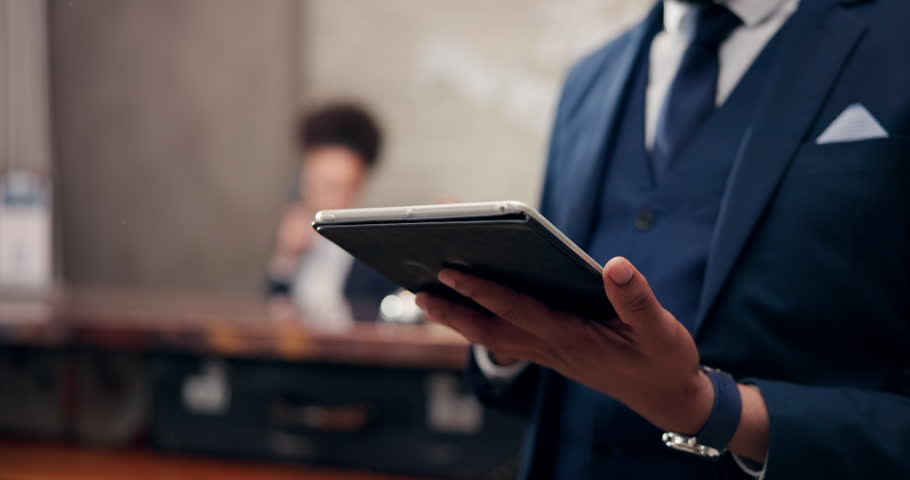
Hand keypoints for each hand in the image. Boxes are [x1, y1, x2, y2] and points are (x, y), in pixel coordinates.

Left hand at [415, 257, 712, 434]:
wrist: (666, 397)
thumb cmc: (664, 360)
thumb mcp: (661, 330)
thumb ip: (636, 299)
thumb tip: (615, 265)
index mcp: (572, 338)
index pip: (519, 310)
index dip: (485, 290)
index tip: (452, 271)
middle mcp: (551, 347)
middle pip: (490, 330)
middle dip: (453, 310)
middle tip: (416, 290)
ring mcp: (548, 352)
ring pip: (493, 335)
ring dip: (459, 318)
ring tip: (426, 296)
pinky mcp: (552, 351)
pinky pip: (506, 336)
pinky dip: (481, 321)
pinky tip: (467, 305)